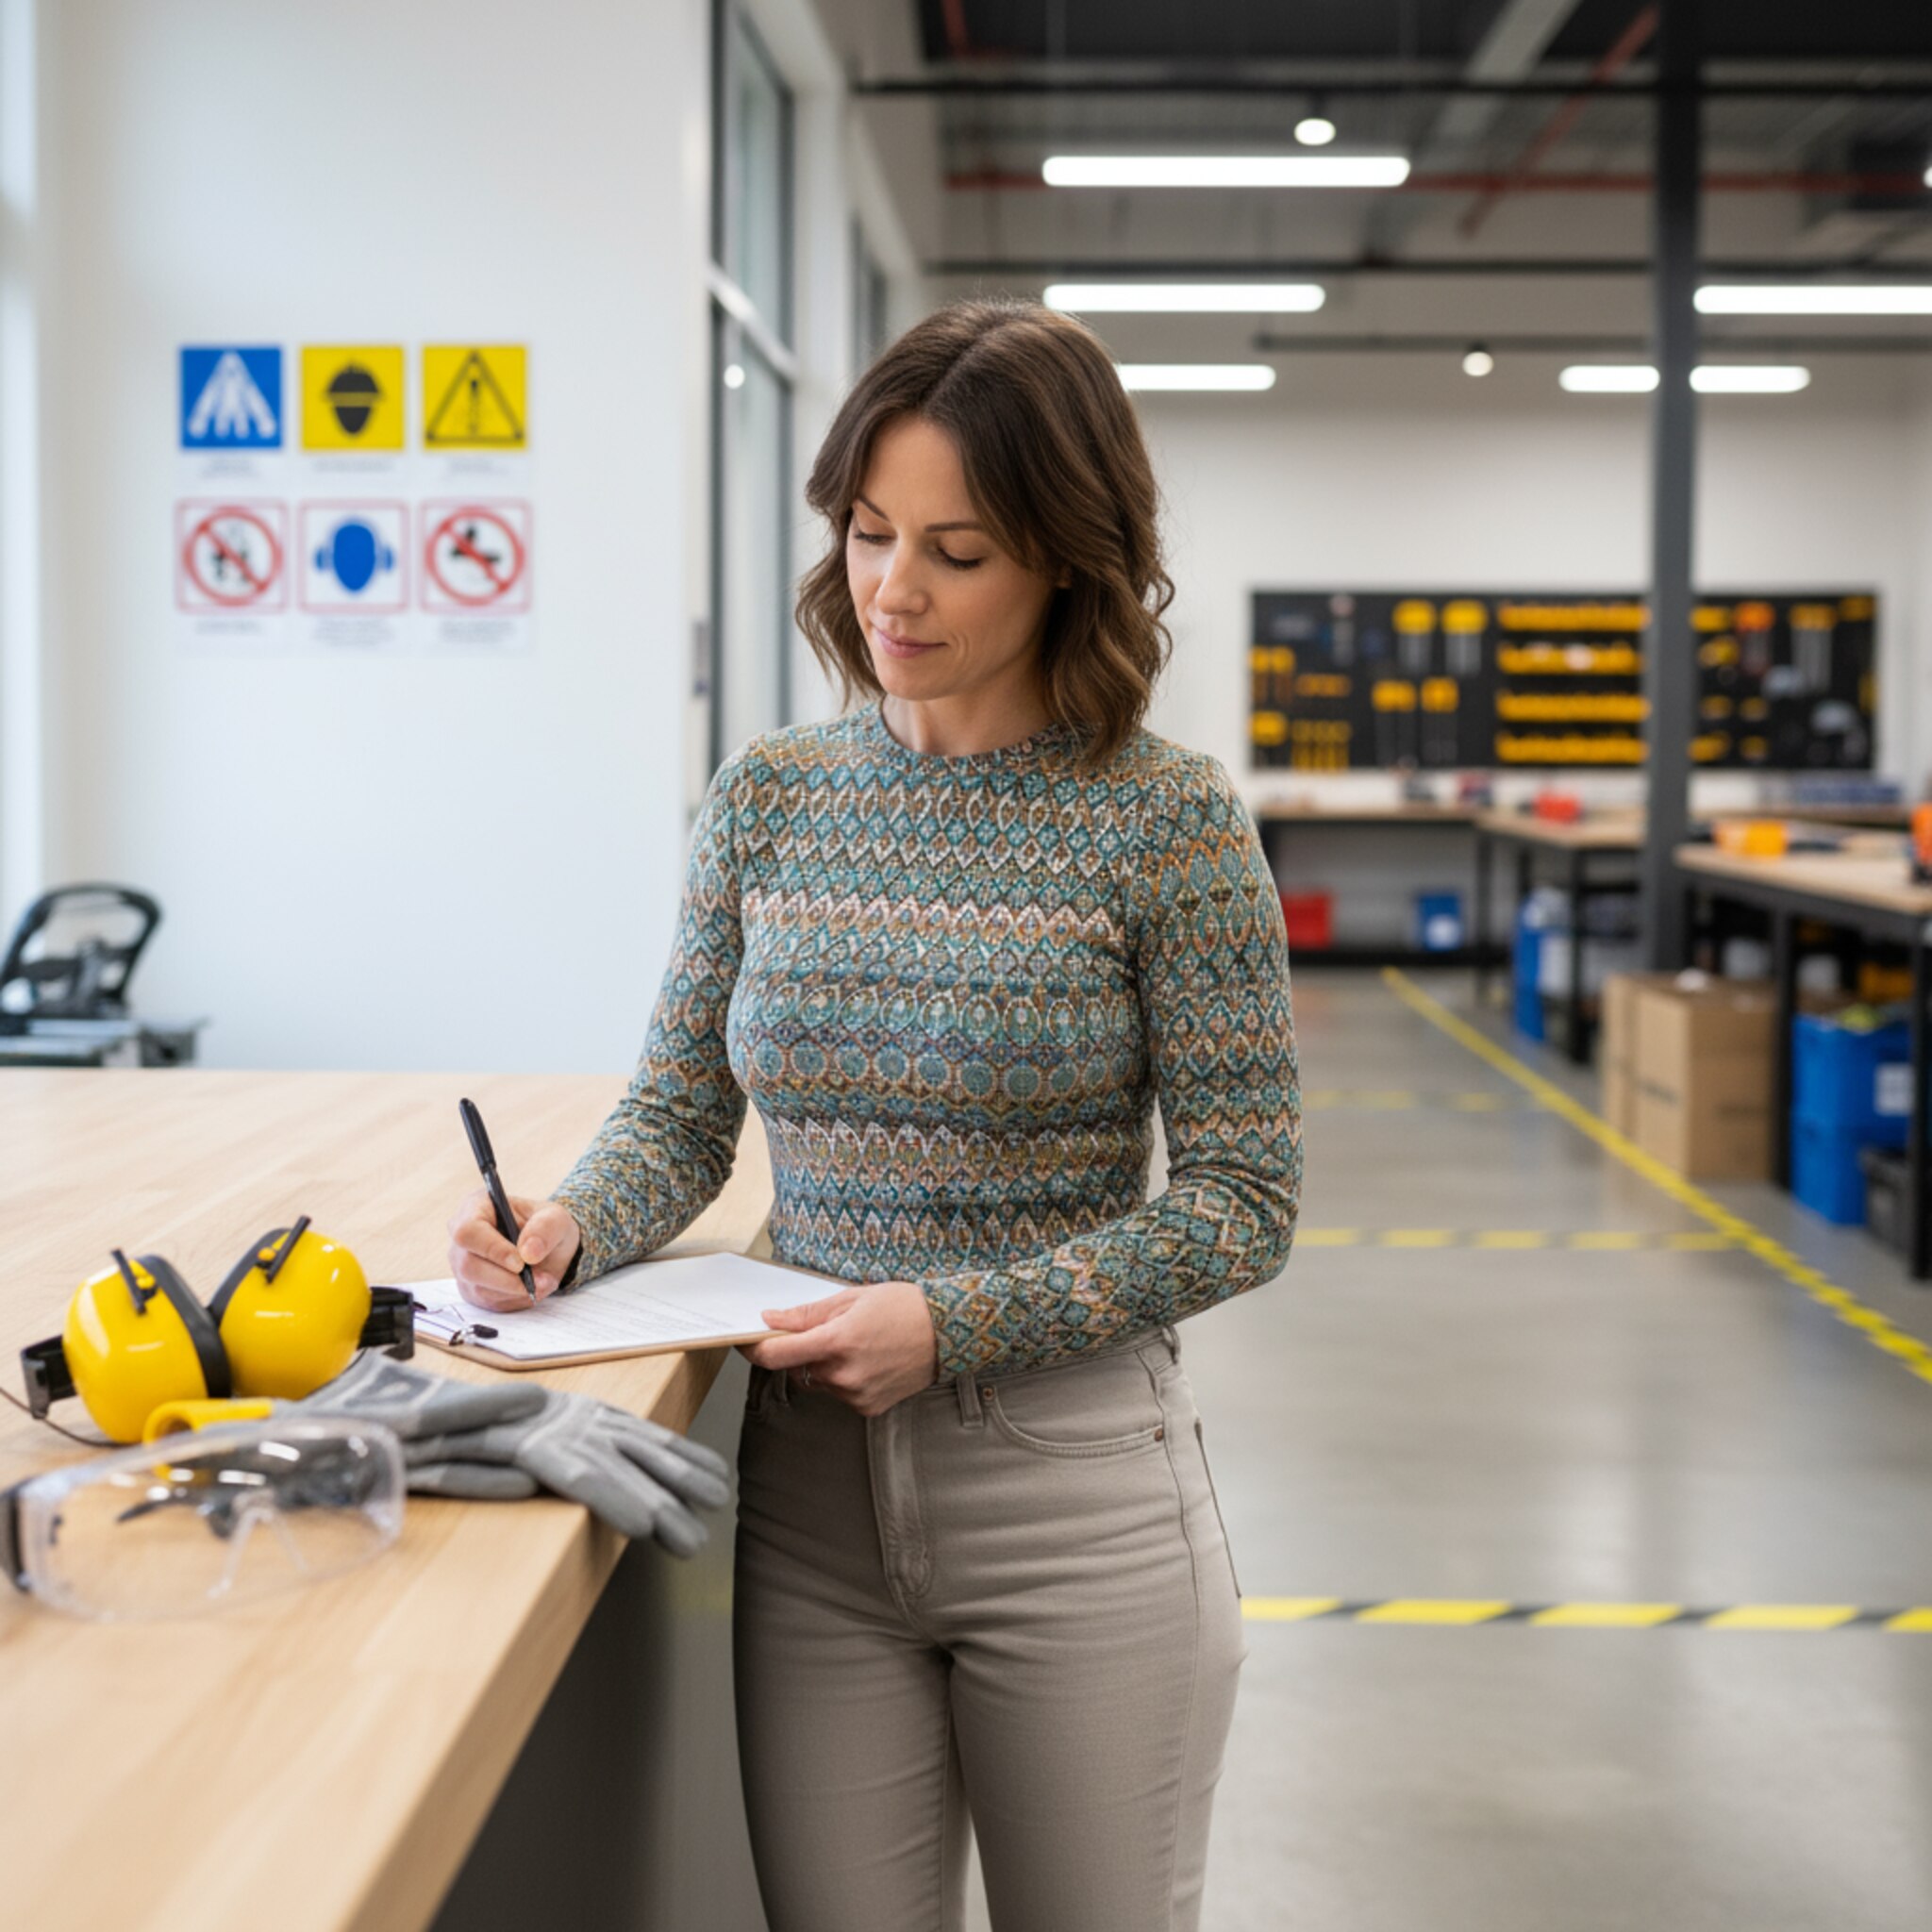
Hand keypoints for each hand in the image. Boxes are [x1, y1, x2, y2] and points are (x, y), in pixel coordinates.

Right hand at [447, 1189, 581, 1310]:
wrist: (547, 1247)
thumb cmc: (545, 1226)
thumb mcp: (556, 1218)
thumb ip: (545, 1228)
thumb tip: (529, 1252)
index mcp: (476, 1207)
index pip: (468, 1231)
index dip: (492, 1249)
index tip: (521, 1262)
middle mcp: (462, 1238)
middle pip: (469, 1265)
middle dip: (508, 1279)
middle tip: (540, 1280)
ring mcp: (462, 1265)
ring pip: (479, 1288)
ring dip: (516, 1291)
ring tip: (545, 1282)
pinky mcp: (471, 1288)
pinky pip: (488, 1302)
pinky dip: (515, 1300)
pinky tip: (532, 1288)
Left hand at [744, 1282, 937, 1416]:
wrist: (949, 1332)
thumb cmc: (903, 1307)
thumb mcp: (853, 1299)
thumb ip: (808, 1314)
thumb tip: (771, 1321)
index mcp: (837, 1341)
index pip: (777, 1354)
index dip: (754, 1349)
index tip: (745, 1342)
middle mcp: (843, 1374)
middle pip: (798, 1367)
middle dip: (805, 1350)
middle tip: (832, 1330)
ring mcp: (856, 1395)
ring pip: (819, 1381)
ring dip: (825, 1365)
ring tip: (859, 1344)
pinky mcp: (868, 1408)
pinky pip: (840, 1394)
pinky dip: (844, 1379)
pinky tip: (870, 1362)